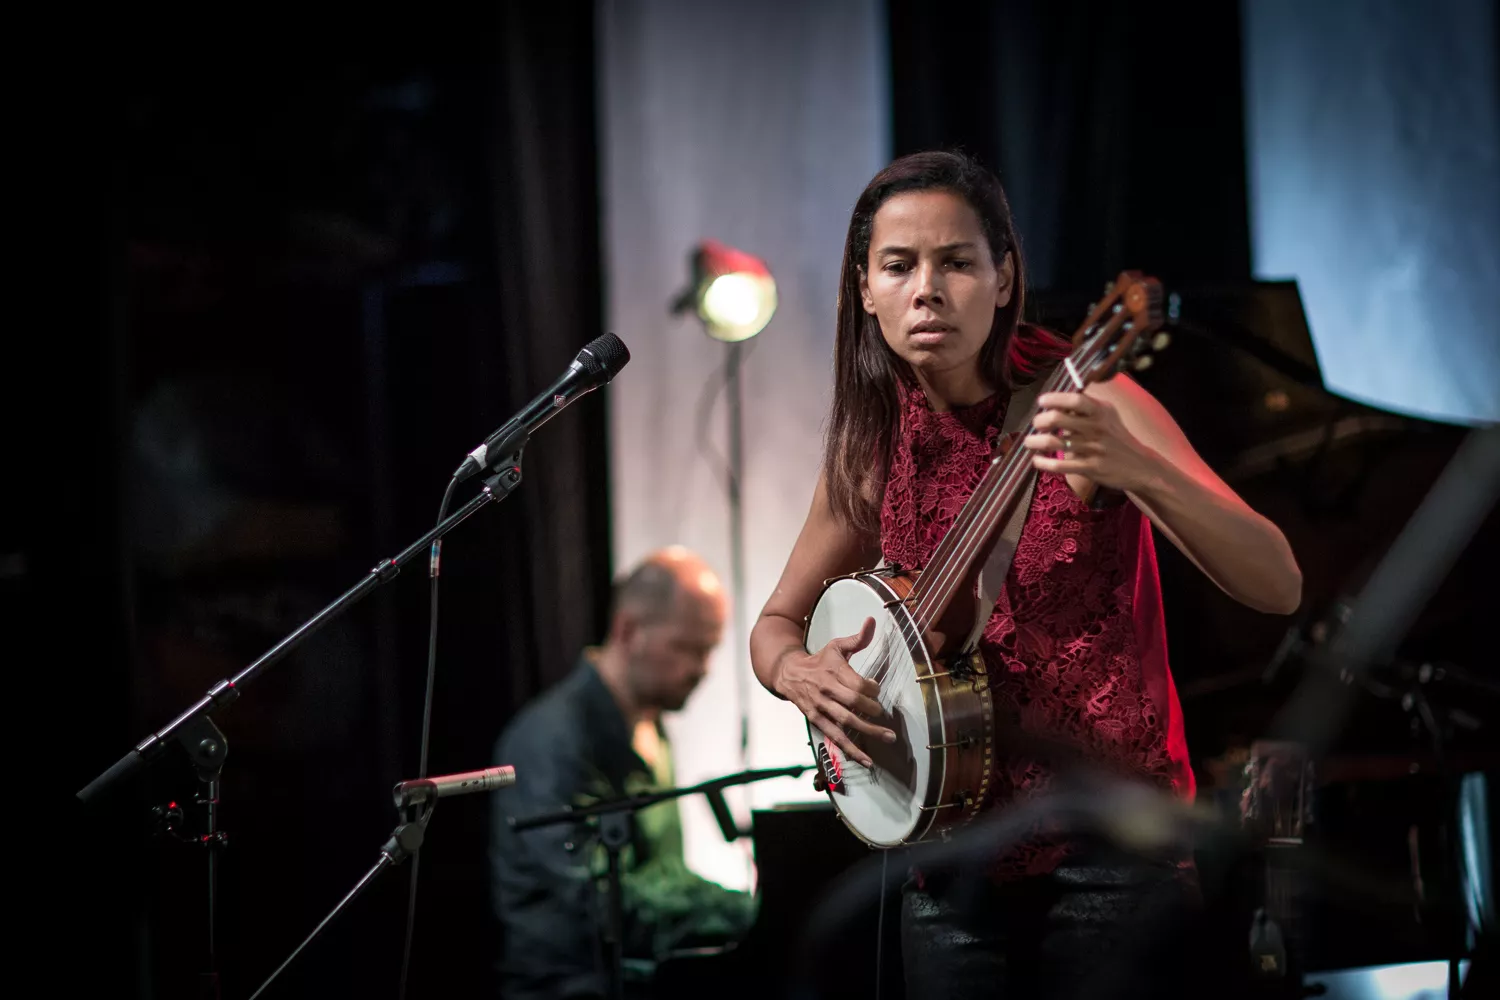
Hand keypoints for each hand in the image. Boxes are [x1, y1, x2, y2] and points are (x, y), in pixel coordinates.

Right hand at [772, 616, 894, 767]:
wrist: (788, 673)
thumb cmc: (819, 660)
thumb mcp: (836, 646)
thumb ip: (857, 638)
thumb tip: (873, 620)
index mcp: (833, 670)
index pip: (857, 683)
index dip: (872, 689)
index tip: (877, 691)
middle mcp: (827, 689)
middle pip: (853, 703)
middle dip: (873, 712)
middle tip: (887, 718)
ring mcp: (821, 706)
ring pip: (846, 722)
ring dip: (868, 732)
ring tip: (888, 738)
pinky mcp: (816, 719)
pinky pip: (835, 737)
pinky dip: (850, 749)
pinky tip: (866, 760)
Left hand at [1025, 390, 1161, 492]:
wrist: (1140, 466)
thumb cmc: (1117, 437)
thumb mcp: (1108, 416)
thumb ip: (1086, 406)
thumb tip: (1058, 399)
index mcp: (1100, 412)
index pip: (1075, 399)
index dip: (1054, 398)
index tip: (1042, 401)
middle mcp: (1096, 428)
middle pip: (1057, 418)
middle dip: (1039, 421)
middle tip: (1035, 424)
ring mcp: (1092, 449)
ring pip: (1053, 442)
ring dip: (1034, 442)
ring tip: (1028, 442)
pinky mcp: (1090, 468)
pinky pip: (1059, 465)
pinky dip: (1043, 463)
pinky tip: (1037, 460)